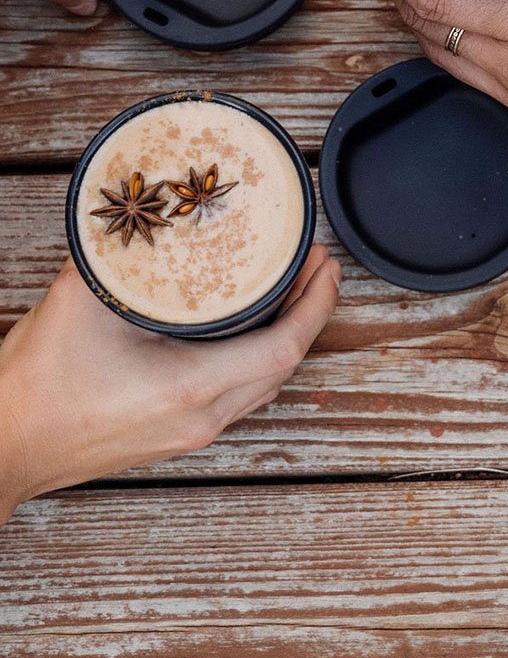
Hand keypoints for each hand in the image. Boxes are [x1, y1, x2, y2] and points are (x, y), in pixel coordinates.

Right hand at [0, 246, 340, 524]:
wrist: (2, 447)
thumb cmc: (35, 386)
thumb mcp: (82, 302)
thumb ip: (122, 253)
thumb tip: (152, 210)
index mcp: (188, 387)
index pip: (285, 346)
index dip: (317, 303)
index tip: (326, 266)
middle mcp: (202, 418)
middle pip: (287, 363)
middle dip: (311, 310)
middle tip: (315, 265)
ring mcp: (194, 433)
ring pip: (268, 382)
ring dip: (290, 335)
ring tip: (296, 288)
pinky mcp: (181, 435)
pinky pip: (243, 394)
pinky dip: (262, 358)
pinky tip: (255, 328)